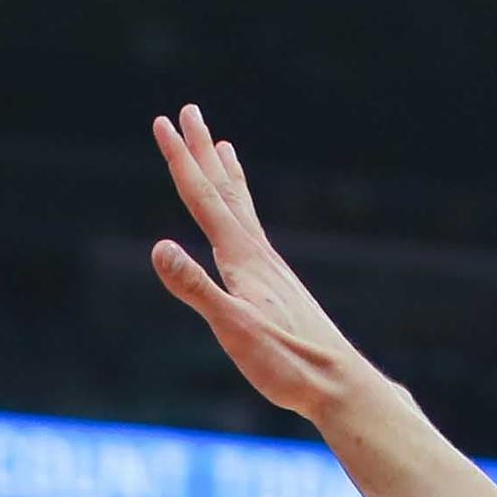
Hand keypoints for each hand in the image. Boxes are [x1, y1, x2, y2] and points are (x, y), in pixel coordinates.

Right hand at [150, 103, 381, 421]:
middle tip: (188, 112)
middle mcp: (258, 255)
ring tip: (223, 147)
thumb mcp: (233, 328)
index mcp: (243, 259)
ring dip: (226, 176)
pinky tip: (244, 227)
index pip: (204, 198)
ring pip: (242, 209)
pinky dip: (244, 215)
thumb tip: (159, 247)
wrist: (337, 385)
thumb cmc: (286, 363)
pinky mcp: (278, 288)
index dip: (181, 160)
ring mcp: (271, 270)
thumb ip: (195, 288)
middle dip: (202, 151)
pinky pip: (254, 235)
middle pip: (224, 191)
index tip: (162, 122)